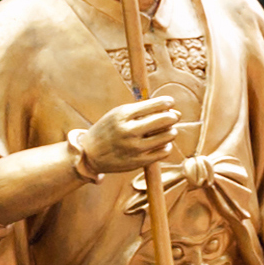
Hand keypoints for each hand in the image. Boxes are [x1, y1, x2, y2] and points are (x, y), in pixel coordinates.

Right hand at [69, 97, 183, 180]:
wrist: (89, 154)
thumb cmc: (109, 130)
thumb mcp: (119, 114)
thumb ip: (143, 111)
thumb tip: (174, 110)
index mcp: (123, 115)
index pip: (154, 105)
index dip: (167, 102)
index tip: (170, 102)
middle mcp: (129, 131)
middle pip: (165, 120)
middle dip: (173, 116)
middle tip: (173, 116)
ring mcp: (134, 147)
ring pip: (167, 136)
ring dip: (171, 131)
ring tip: (167, 130)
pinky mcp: (138, 162)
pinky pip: (164, 152)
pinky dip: (166, 146)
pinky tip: (162, 144)